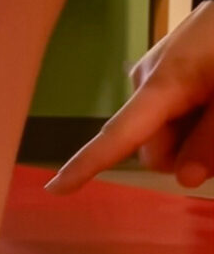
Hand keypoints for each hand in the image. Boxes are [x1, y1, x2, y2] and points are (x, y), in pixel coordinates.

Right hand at [46, 0, 213, 192]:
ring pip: (162, 129)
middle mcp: (147, 79)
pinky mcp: (168, 65)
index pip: (117, 135)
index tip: (54, 188)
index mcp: (161, 85)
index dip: (86, 165)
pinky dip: (192, 117)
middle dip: (182, 152)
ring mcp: (156, 71)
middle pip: (150, 144)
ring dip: (192, 135)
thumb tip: (184, 178)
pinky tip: (213, 97)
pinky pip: (170, 108)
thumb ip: (210, 141)